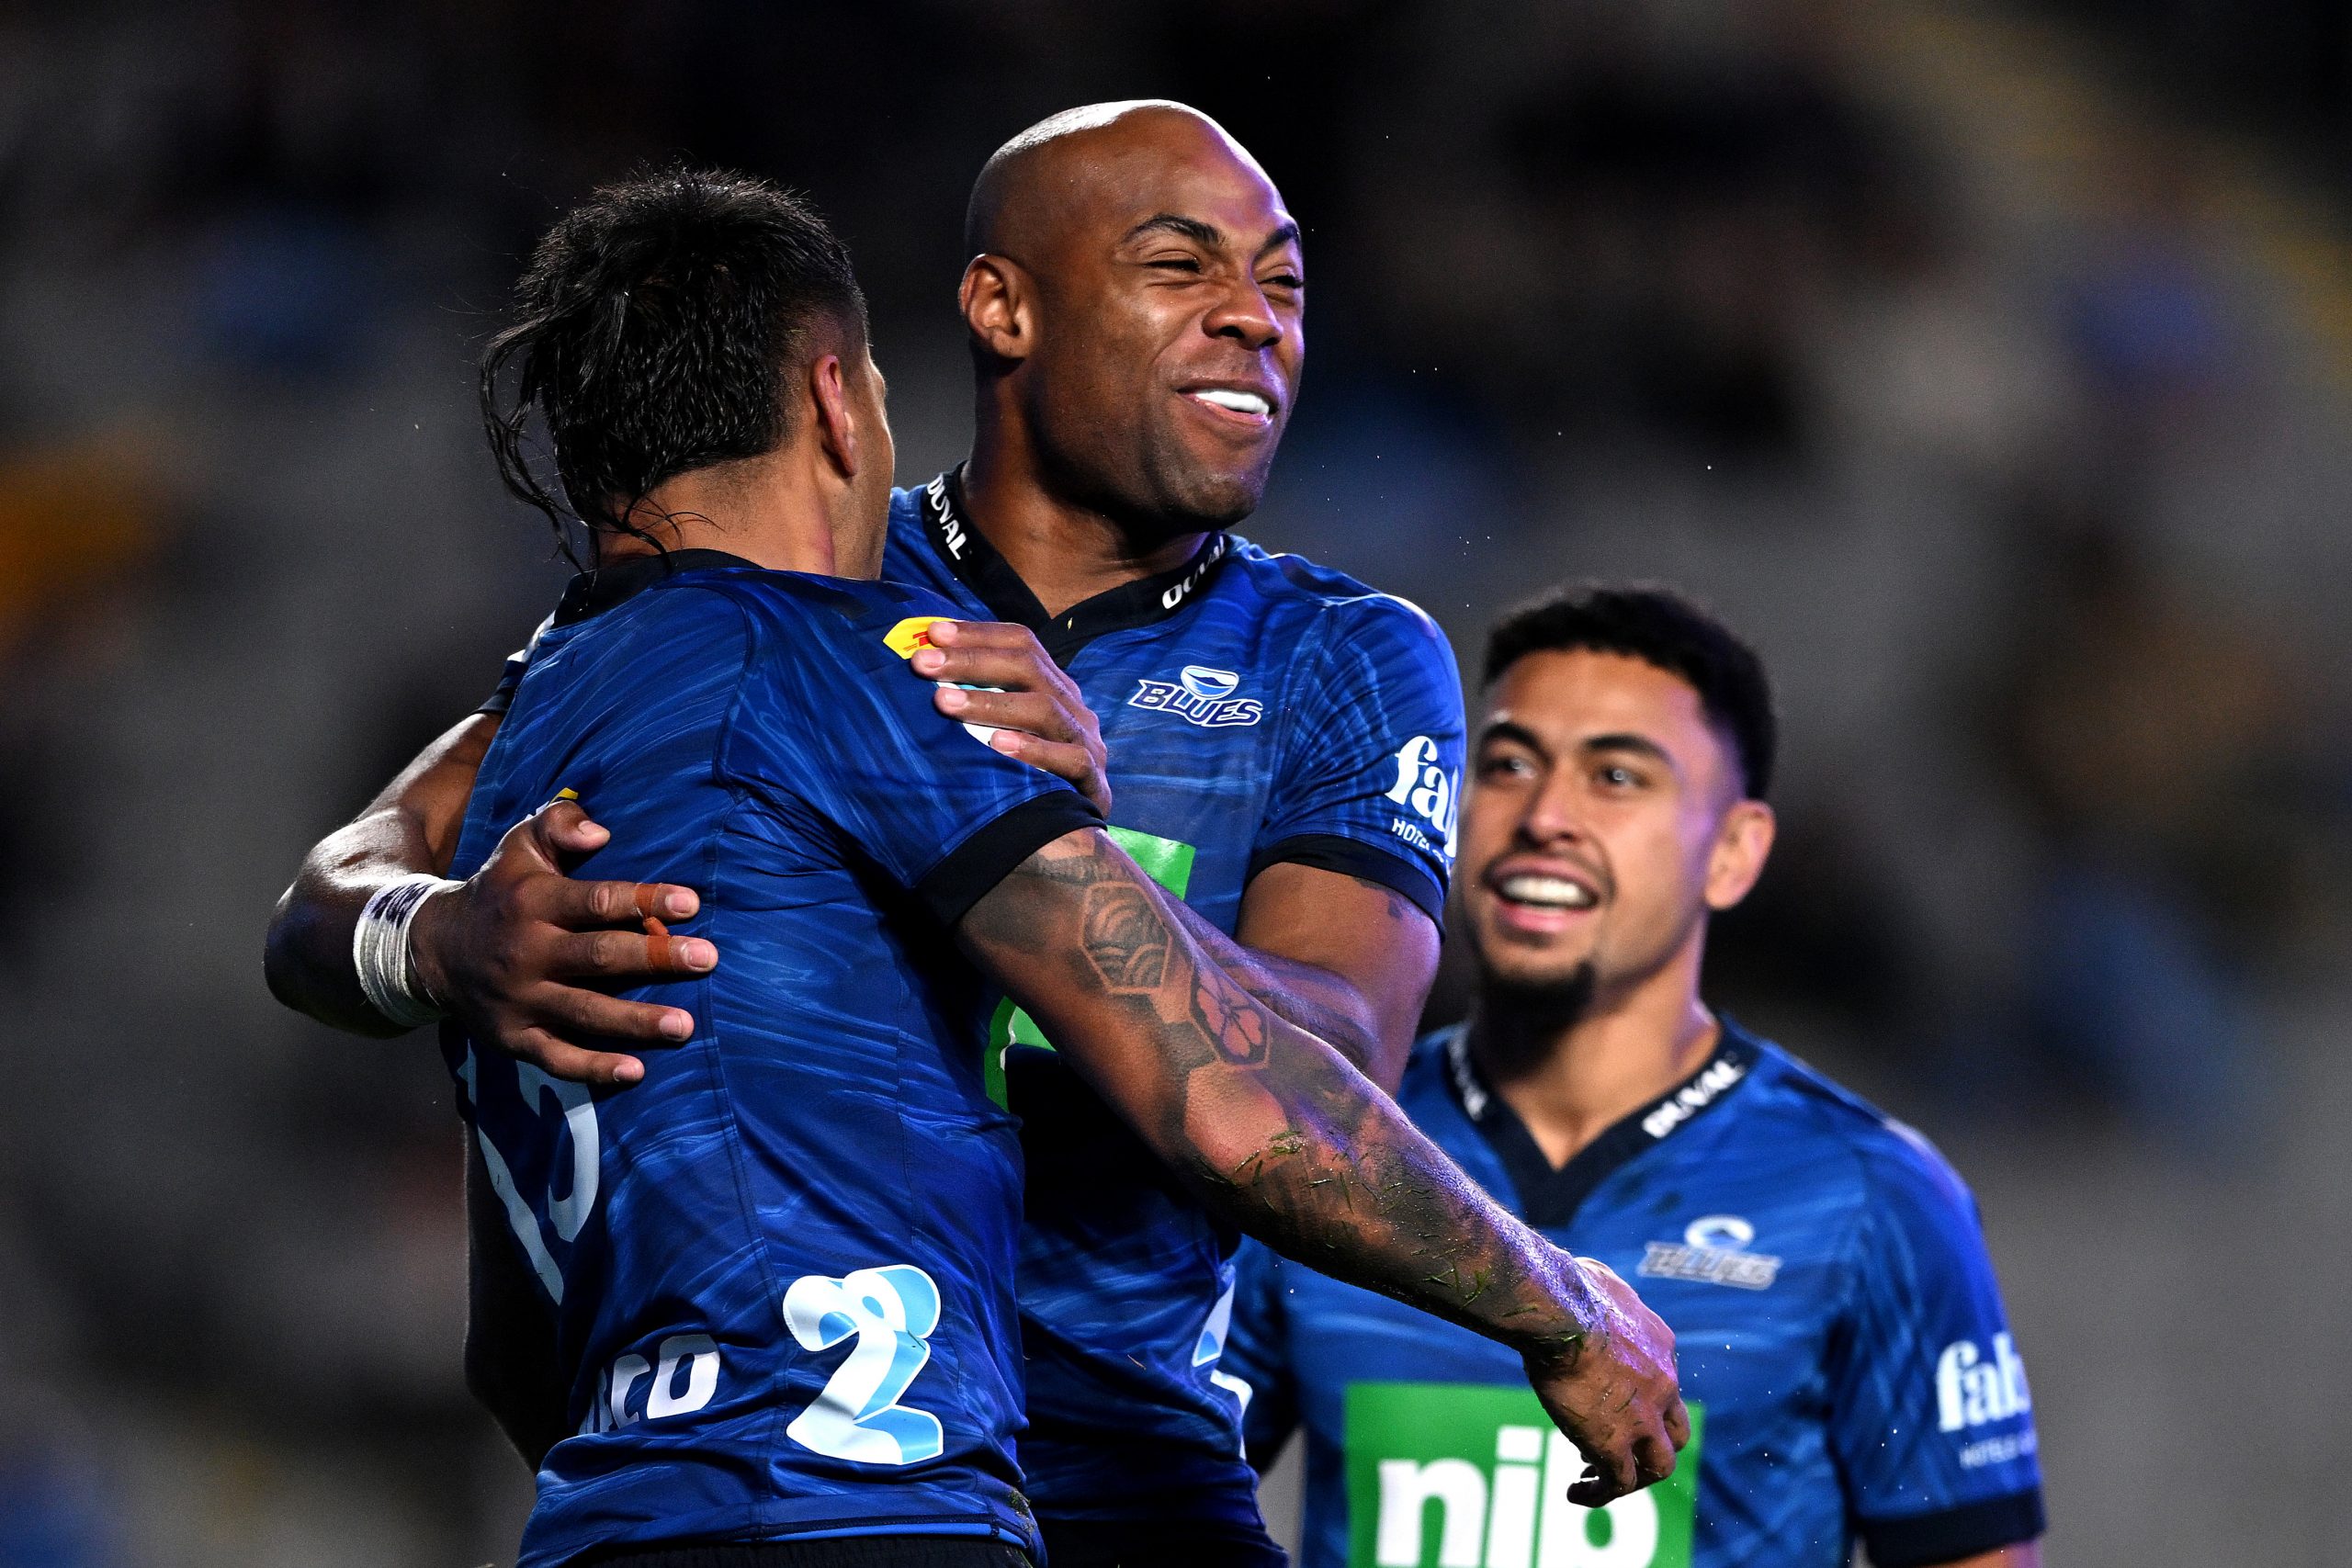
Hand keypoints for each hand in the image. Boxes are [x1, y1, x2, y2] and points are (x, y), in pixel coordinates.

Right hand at [408, 798, 715, 1086]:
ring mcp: (521, 999)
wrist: (434, 949)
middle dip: (655, 959)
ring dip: (636, 1021)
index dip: (643, 901)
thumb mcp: (521, 845)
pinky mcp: (515, 1037)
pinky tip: (635, 1071)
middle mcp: (527, 952)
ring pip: (584, 1013)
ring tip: (685, 1025)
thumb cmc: (502, 890)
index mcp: (533, 902)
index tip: (691, 903)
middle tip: (707, 958)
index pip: (595, 901)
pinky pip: (557, 1058)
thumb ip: (560, 824)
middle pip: (599, 957)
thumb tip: (601, 833)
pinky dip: (594, 1068)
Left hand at [909, 620, 1111, 816]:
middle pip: (1029, 666)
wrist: (1074, 833)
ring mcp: (1086, 741)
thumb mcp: (1003, 728)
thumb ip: (976, 700)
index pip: (1022, 643)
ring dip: (991, 703)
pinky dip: (1034, 751)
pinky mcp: (1093, 780)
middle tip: (923, 664)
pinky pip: (1070, 760)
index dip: (978, 633)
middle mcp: (1072, 705)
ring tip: (944, 702)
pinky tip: (998, 745)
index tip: (932, 632)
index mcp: (1053, 685)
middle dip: (972, 660)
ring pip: (1045, 709)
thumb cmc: (1024, 773)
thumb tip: (919, 668)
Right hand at [1523, 1256, 1687, 1506]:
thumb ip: (1600, 1290)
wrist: (1561, 1314)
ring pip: (1658, 1467)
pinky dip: (1600, 1494)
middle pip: (1676, 1432)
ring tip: (1596, 1480)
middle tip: (1619, 1450)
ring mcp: (1643, 1419)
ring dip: (1634, 1478)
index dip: (1641, 1401)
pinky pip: (1618, 1484)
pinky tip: (1574, 1493)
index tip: (1607, 1404)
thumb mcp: (1597, 1279)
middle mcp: (1663, 1386)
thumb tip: (1583, 1279)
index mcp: (1661, 1347)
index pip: (1665, 1384)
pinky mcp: (1614, 1444)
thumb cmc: (1569, 1289)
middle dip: (1651, 1445)